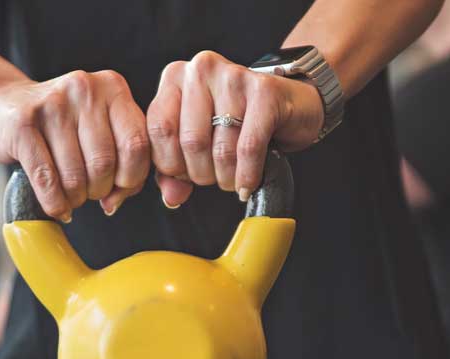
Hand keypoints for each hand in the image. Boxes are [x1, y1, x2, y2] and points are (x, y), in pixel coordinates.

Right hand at [0, 71, 151, 220]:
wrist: (4, 105)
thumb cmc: (62, 126)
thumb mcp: (100, 131)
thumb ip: (122, 161)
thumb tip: (115, 201)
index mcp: (113, 87)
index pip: (137, 144)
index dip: (132, 178)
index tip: (119, 187)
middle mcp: (84, 89)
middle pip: (105, 163)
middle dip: (99, 190)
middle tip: (90, 192)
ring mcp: (52, 104)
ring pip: (75, 176)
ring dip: (75, 198)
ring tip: (70, 194)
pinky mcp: (23, 124)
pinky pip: (46, 179)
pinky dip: (54, 202)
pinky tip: (56, 205)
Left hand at [147, 51, 324, 206]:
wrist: (291, 104)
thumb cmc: (237, 122)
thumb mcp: (197, 141)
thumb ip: (174, 169)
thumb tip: (171, 197)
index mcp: (175, 77)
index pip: (158, 130)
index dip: (171, 164)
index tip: (185, 174)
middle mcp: (201, 69)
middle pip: (190, 141)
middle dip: (201, 174)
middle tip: (213, 178)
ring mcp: (234, 76)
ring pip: (220, 148)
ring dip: (226, 177)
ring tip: (232, 180)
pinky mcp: (265, 92)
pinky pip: (248, 147)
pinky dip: (247, 174)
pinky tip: (247, 184)